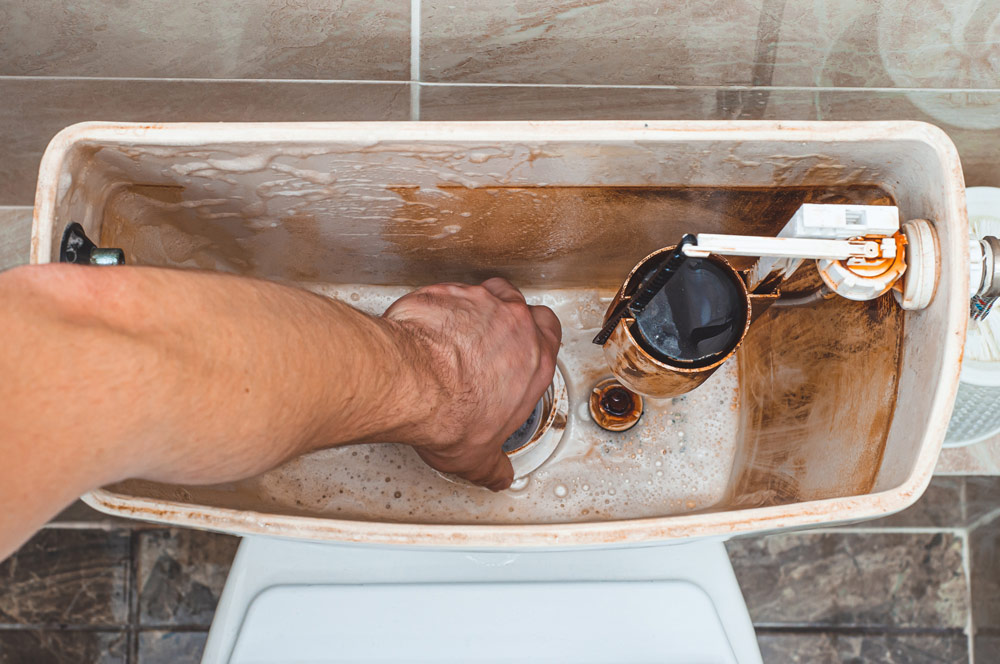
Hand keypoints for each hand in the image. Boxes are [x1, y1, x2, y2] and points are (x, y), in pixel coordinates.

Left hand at [383, 278, 561, 490]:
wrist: (413, 384)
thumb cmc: (451, 412)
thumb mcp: (479, 456)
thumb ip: (495, 466)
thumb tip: (498, 476)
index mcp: (535, 362)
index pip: (551, 334)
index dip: (537, 340)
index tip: (523, 350)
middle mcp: (513, 324)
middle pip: (523, 307)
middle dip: (512, 318)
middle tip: (493, 337)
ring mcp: (480, 303)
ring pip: (488, 292)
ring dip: (478, 307)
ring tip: (460, 328)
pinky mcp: (446, 292)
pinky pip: (448, 293)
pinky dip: (441, 306)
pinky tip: (429, 324)